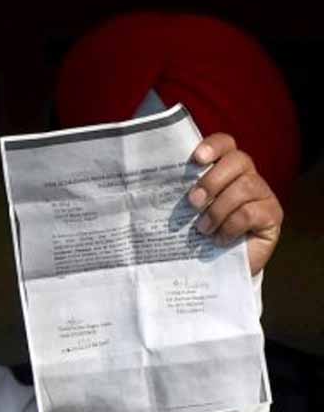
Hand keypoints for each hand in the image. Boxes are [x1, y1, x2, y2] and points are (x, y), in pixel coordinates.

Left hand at [187, 133, 283, 275]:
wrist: (217, 268)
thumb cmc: (197, 234)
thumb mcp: (183, 211)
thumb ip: (174, 194)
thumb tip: (139, 184)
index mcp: (224, 168)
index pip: (225, 143)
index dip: (213, 146)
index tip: (196, 159)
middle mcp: (247, 176)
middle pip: (238, 160)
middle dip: (212, 181)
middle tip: (192, 202)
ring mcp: (263, 195)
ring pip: (245, 186)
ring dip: (218, 209)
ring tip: (202, 229)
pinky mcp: (272, 215)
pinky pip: (251, 212)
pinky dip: (230, 226)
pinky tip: (219, 239)